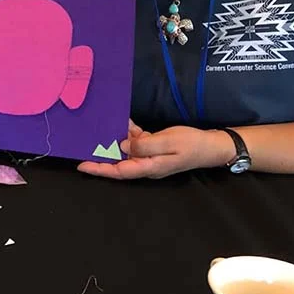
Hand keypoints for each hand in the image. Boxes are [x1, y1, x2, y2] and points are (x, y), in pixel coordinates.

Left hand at [77, 120, 234, 179]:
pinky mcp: (153, 148)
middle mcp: (146, 165)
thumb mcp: (168, 142)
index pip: (119, 171)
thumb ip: (144, 145)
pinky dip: (129, 132)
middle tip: (82, 143)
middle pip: (118, 162)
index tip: (81, 165)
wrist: (212, 145)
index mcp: (148, 167)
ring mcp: (149, 157)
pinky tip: (124, 121)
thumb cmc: (191, 145)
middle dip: (100, 154)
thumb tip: (122, 145)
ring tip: (101, 127)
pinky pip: (136, 141)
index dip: (99, 169)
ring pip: (126, 150)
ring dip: (115, 139)